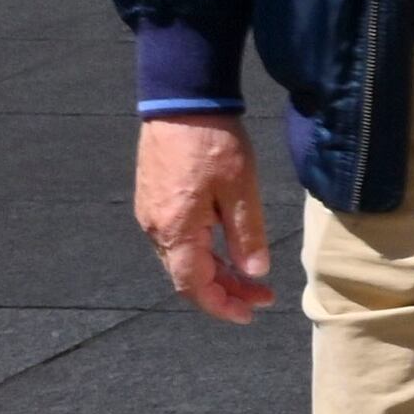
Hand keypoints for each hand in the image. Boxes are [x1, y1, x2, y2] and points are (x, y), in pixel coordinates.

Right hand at [133, 111, 271, 324]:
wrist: (181, 98)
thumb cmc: (213, 141)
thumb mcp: (241, 189)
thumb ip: (246, 234)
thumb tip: (255, 272)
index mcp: (174, 229)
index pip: (193, 285)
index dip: (221, 305)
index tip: (250, 315)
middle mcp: (155, 226)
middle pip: (186, 275)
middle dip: (224, 291)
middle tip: (263, 296)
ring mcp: (150, 211)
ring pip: (181, 257)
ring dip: (215, 271)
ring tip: (252, 276)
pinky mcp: (153, 197)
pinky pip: (176, 238)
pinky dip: (202, 251)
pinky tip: (227, 247)